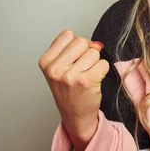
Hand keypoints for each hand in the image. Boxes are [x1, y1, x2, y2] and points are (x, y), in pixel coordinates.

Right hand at [38, 29, 108, 150]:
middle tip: (81, 69)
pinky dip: (102, 71)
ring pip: (94, 52)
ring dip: (95, 62)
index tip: (72, 59)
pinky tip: (94, 81)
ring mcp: (69, 76)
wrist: (75, 115)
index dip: (75, 45)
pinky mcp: (86, 81)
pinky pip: (103, 63)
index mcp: (46, 62)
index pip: (67, 35)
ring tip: (86, 75)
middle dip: (86, 52)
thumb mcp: (60, 67)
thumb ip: (73, 50)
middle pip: (82, 41)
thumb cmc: (69, 90)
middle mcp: (55, 69)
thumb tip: (96, 44)